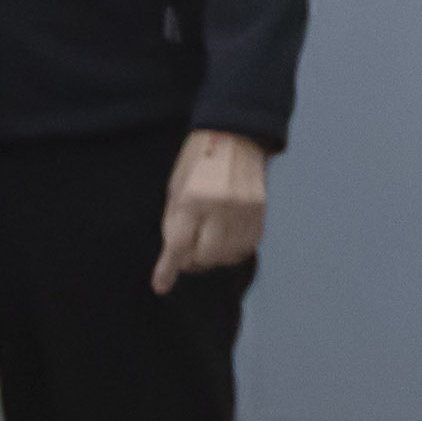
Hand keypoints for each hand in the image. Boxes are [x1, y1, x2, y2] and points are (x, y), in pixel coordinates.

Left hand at [156, 130, 272, 289]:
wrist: (234, 135)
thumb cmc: (197, 162)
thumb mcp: (176, 189)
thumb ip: (174, 224)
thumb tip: (173, 259)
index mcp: (192, 198)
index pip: (178, 244)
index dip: (168, 269)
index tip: (161, 286)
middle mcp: (220, 205)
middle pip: (205, 256)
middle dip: (193, 261)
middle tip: (187, 254)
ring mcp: (244, 209)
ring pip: (228, 255)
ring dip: (214, 257)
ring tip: (207, 244)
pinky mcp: (260, 210)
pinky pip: (247, 246)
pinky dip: (234, 250)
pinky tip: (226, 240)